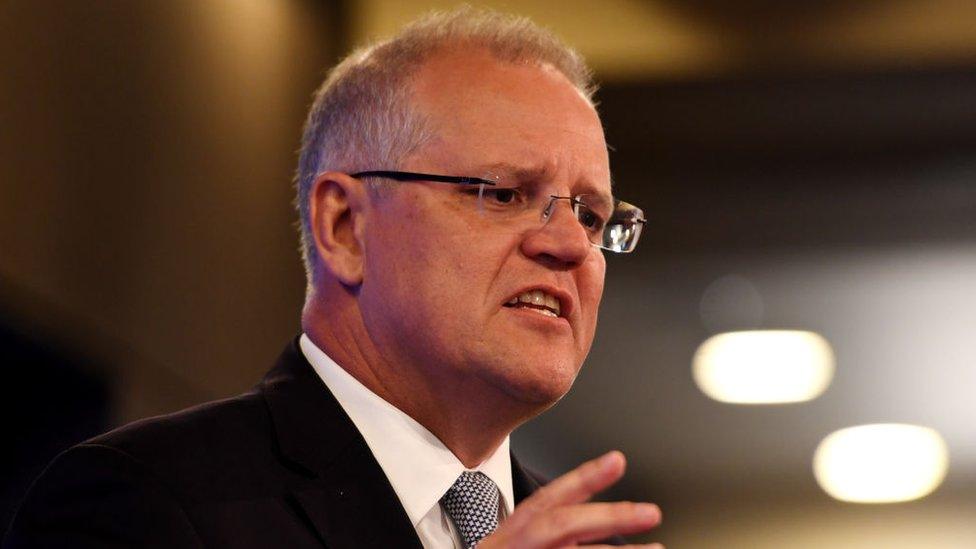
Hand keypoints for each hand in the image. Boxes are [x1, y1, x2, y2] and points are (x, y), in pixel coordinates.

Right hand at [478, 451, 662, 547]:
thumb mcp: (512, 544)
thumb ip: (547, 526)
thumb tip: (593, 511)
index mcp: (514, 533)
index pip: (551, 498)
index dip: (584, 478)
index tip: (617, 460)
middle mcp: (519, 546)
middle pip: (565, 523)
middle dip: (610, 515)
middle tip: (651, 512)